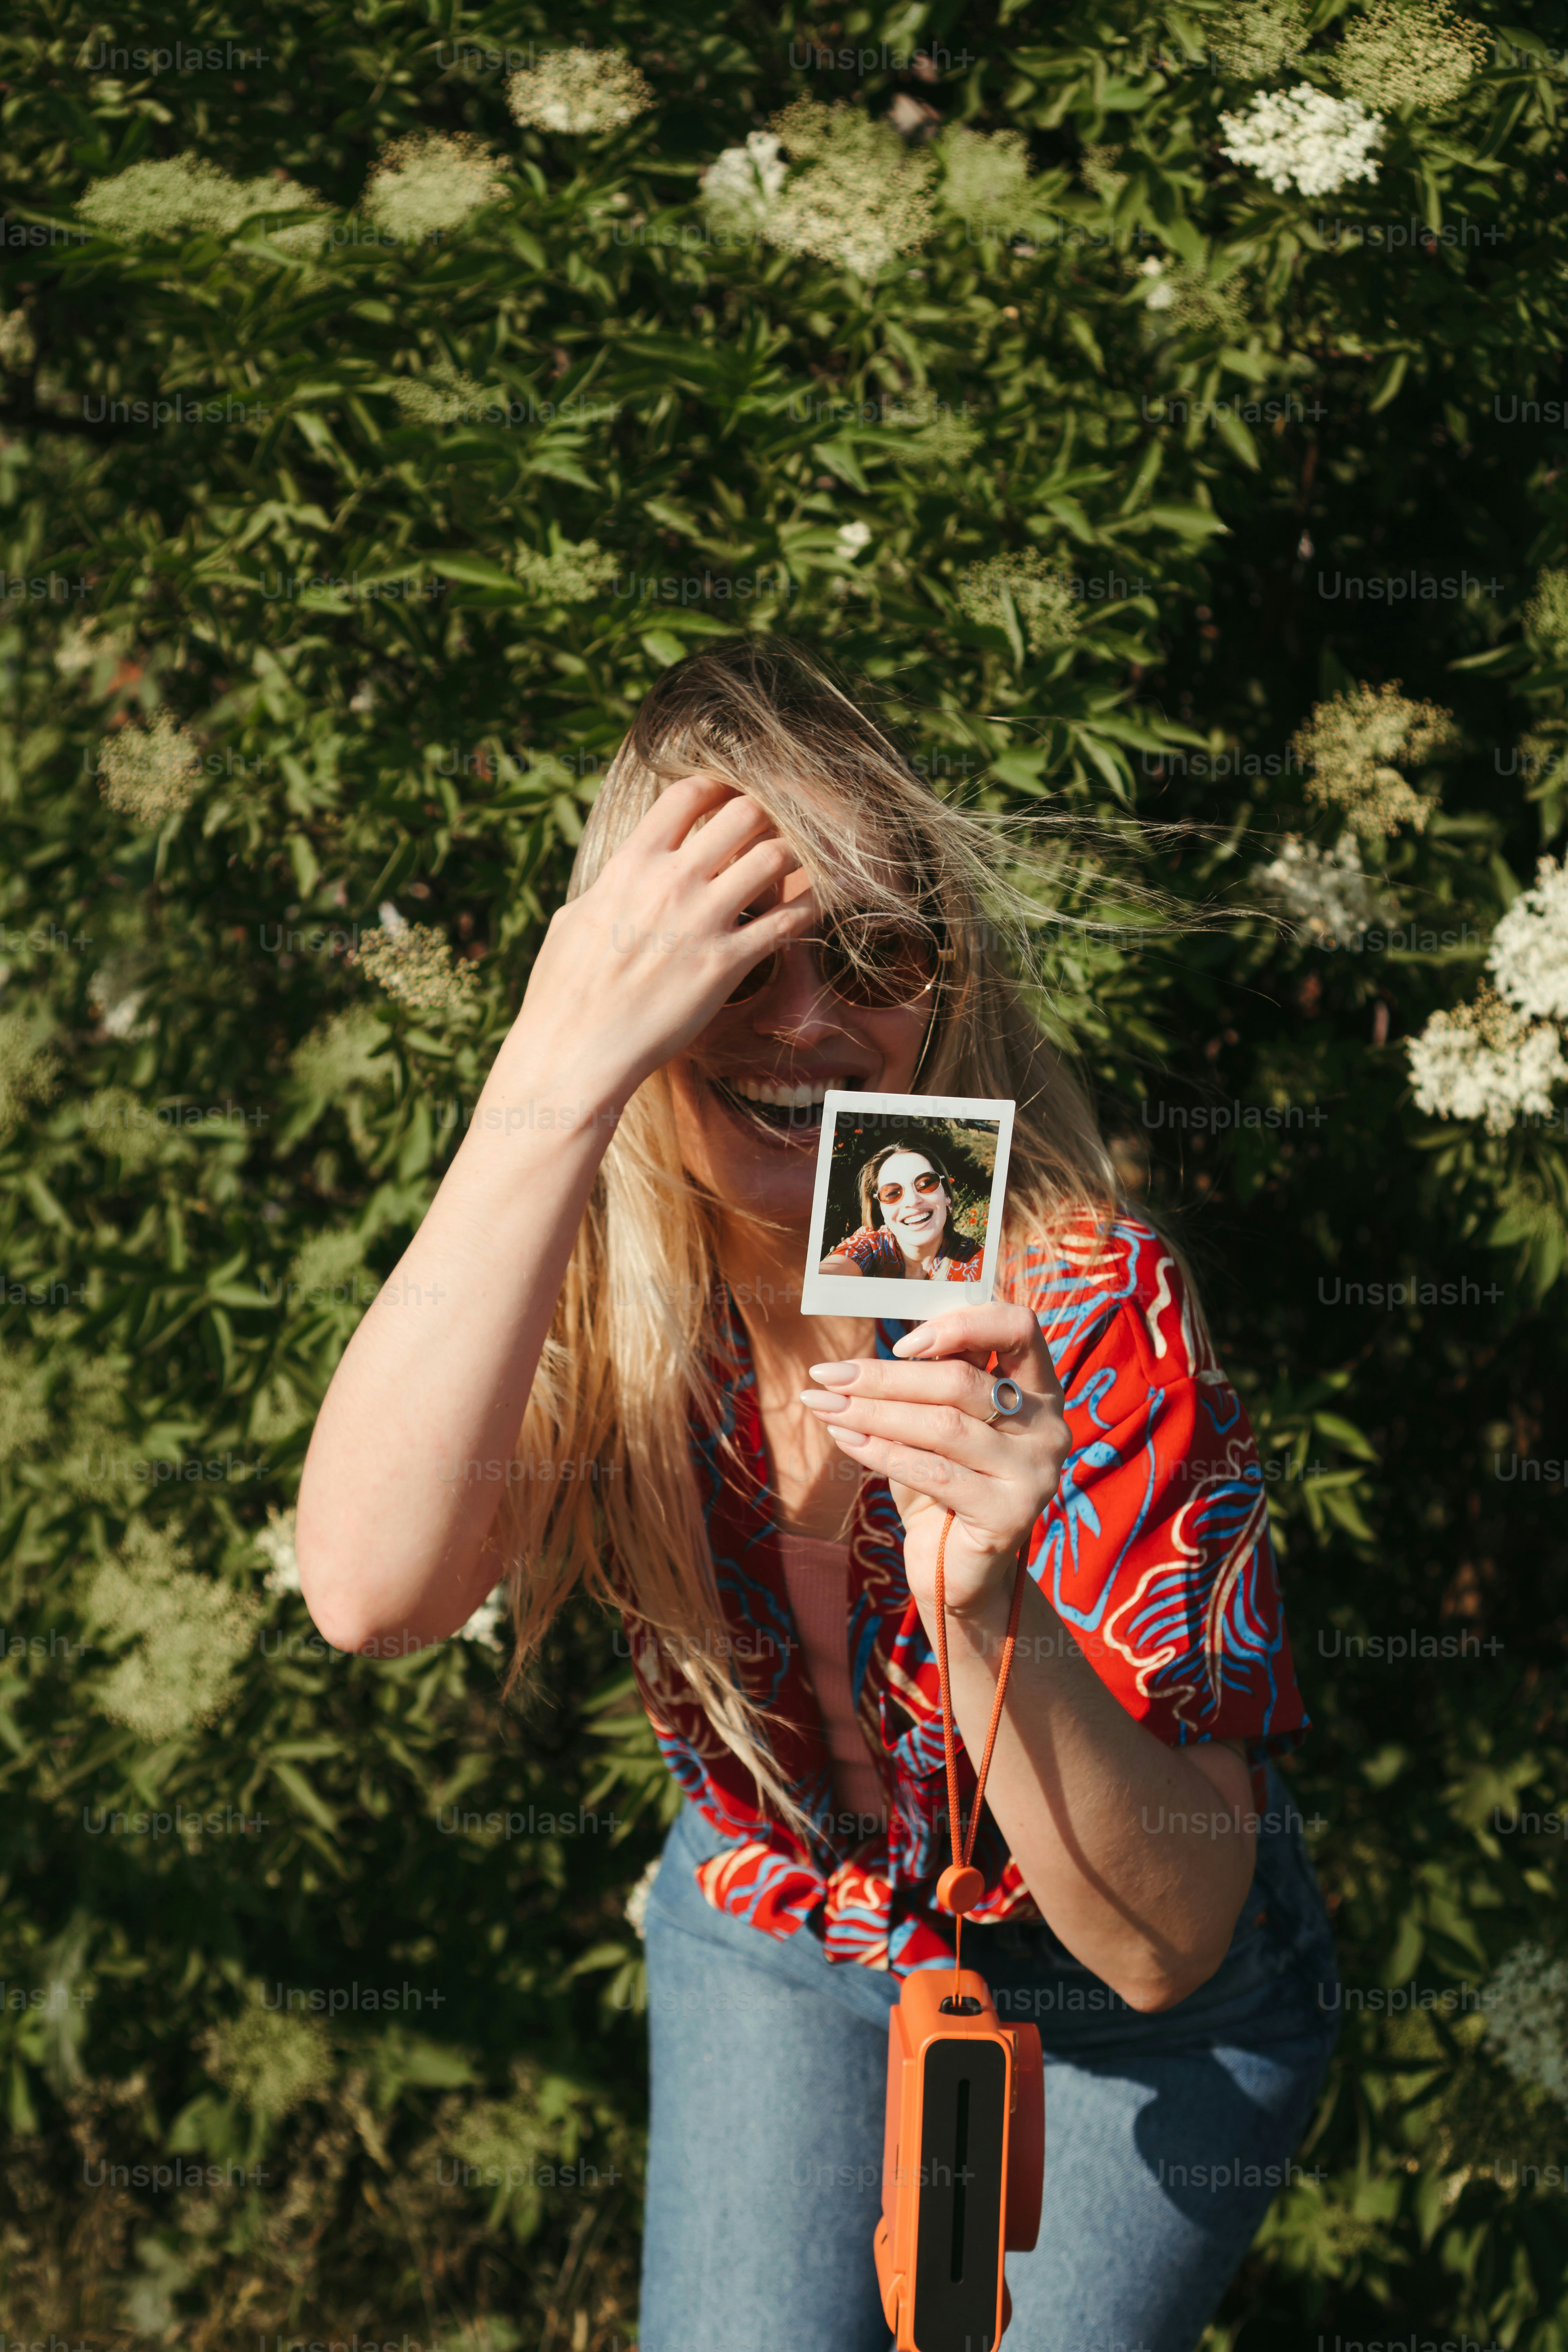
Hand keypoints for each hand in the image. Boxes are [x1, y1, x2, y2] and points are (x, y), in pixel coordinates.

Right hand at [506, 776, 816, 1095]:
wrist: (576, 1051)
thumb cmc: (563, 992)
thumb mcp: (573, 920)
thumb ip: (608, 888)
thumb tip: (619, 878)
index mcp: (630, 864)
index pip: (688, 795)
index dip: (718, 788)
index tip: (731, 798)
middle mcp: (671, 882)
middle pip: (744, 813)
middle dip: (766, 816)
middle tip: (774, 832)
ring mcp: (703, 921)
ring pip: (776, 857)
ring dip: (795, 855)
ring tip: (798, 866)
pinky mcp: (728, 963)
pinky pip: (789, 919)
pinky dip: (809, 905)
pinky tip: (813, 905)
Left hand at [800, 1304, 1068, 1617]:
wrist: (955, 1568)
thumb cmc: (944, 1482)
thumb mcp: (942, 1421)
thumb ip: (934, 1379)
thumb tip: (882, 1346)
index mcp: (1040, 1389)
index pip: (1019, 1327)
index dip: (962, 1324)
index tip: (902, 1343)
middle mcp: (1049, 1426)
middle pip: (962, 1381)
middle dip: (885, 1376)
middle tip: (828, 1374)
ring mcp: (1035, 1472)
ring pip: (943, 1425)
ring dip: (872, 1411)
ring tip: (823, 1403)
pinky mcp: (1010, 1514)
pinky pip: (933, 1471)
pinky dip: (879, 1451)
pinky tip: (843, 1437)